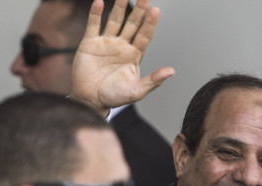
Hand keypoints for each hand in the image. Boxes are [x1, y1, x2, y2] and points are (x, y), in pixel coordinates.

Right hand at [71, 0, 174, 115]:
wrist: (90, 100)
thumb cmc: (114, 97)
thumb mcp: (136, 91)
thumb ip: (153, 81)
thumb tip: (171, 71)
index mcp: (134, 55)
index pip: (145, 35)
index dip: (150, 23)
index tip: (155, 10)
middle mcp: (122, 46)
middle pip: (132, 24)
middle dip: (139, 10)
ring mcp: (106, 43)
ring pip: (114, 21)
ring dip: (119, 7)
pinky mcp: (90, 43)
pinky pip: (94, 25)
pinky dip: (95, 14)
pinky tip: (99, 2)